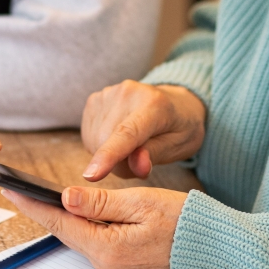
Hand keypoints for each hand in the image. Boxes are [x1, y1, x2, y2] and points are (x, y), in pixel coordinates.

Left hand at [2, 186, 186, 268]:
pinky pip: (88, 236)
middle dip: (39, 208)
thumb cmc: (180, 218)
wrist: (208, 240)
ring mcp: (110, 262)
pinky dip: (74, 220)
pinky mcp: (117, 257)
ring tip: (32, 194)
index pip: (60, 222)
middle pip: (63, 230)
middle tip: (14, 188)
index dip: (33, 204)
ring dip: (55, 213)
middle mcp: (105, 261)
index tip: (11, 190)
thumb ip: (100, 201)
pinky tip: (65, 206)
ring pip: (74, 233)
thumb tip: (66, 197)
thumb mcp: (138, 201)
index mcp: (108, 248)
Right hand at [81, 81, 205, 180]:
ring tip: (132, 148)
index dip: (109, 155)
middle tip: (140, 161)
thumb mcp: (178, 145)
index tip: (91, 176)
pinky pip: (88, 134)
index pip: (127, 132)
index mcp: (155, 104)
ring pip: (94, 140)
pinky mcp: (95, 98)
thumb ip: (155, 154)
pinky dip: (100, 145)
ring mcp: (109, 93)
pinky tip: (118, 139)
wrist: (177, 103)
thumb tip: (137, 167)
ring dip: (109, 154)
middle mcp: (128, 92)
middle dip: (118, 162)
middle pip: (105, 141)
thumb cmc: (180, 127)